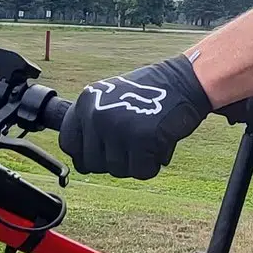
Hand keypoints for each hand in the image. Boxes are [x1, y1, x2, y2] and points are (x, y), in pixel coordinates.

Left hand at [59, 54, 213, 178]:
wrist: (184, 81)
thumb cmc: (149, 95)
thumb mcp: (110, 99)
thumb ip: (93, 123)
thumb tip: (81, 162)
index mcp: (86, 102)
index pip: (68, 143)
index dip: (85, 154)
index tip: (101, 152)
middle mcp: (96, 115)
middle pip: (93, 163)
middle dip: (113, 160)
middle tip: (132, 145)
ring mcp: (118, 127)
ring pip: (117, 170)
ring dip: (135, 163)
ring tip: (147, 140)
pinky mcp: (142, 139)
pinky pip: (141, 172)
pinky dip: (153, 165)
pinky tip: (160, 144)